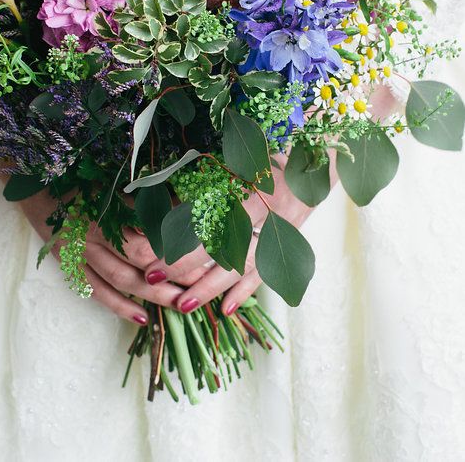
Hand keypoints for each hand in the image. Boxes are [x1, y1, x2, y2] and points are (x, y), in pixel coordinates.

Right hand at [6, 179, 185, 325]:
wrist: (35, 186)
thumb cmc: (79, 179)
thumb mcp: (112, 183)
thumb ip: (143, 199)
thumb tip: (180, 207)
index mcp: (108, 206)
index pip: (149, 231)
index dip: (176, 246)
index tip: (202, 254)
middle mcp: (95, 231)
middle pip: (139, 258)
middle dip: (171, 274)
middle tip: (200, 285)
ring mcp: (81, 251)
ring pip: (121, 279)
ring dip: (152, 294)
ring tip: (180, 304)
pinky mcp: (71, 264)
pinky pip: (96, 290)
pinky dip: (119, 306)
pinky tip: (142, 318)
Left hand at [143, 154, 317, 315]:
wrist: (317, 159)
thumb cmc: (263, 156)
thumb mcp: (233, 159)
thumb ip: (200, 180)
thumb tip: (156, 200)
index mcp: (246, 180)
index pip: (205, 210)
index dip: (175, 229)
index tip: (147, 244)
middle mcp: (264, 205)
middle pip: (220, 240)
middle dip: (184, 261)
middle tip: (151, 277)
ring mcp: (280, 227)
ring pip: (242, 263)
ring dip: (211, 286)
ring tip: (183, 304)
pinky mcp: (290, 242)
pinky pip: (267, 271)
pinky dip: (246, 291)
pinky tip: (226, 309)